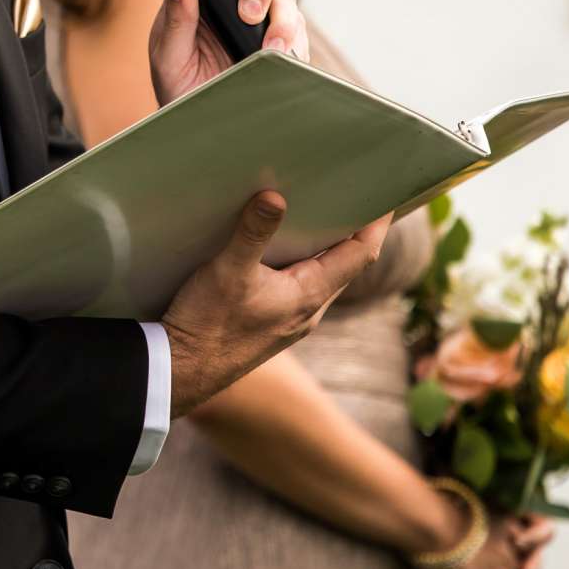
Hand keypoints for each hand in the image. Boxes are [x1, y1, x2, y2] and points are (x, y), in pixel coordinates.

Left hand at [149, 0, 309, 107]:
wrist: (202, 124)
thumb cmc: (178, 85)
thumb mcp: (167, 55)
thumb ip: (176, 18)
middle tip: (249, 12)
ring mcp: (263, 17)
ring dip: (280, 19)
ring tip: (267, 49)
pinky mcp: (284, 42)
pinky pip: (299, 32)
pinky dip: (294, 42)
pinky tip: (280, 59)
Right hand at [161, 192, 390, 416]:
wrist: (182, 372)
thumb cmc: (207, 325)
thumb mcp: (228, 271)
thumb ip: (253, 232)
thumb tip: (275, 197)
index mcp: (309, 295)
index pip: (360, 254)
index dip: (376, 224)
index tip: (386, 197)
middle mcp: (309, 311)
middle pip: (348, 265)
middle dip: (355, 232)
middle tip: (355, 196)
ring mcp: (292, 322)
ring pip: (324, 278)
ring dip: (328, 249)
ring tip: (322, 215)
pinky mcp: (273, 326)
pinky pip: (302, 289)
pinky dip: (304, 264)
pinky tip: (281, 252)